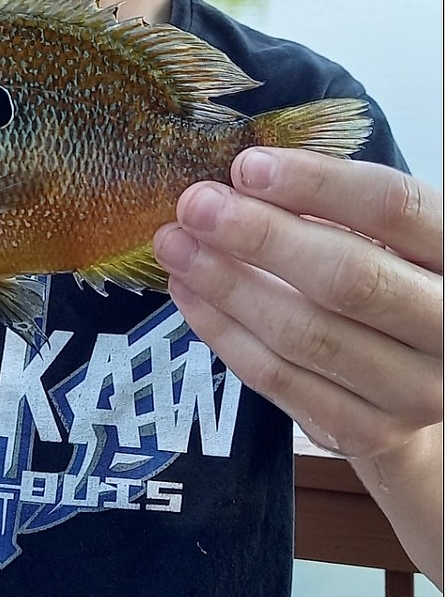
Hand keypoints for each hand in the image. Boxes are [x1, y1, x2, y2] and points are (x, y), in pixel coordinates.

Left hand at [153, 149, 441, 458]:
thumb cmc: (392, 276)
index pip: (393, 207)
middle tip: (195, 205)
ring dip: (227, 284)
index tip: (246, 166)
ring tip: (176, 245)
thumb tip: (239, 176)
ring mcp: (413, 390)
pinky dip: (224, 332)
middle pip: (349, 278)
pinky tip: (189, 292)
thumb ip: (331, 203)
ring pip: (306, 334)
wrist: (421, 377)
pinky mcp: (367, 431)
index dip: (316, 182)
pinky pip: (279, 379)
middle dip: (260, 237)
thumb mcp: (384, 231)